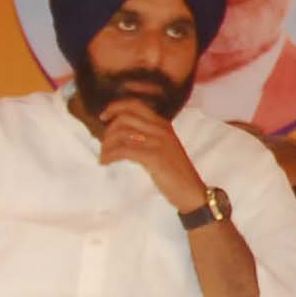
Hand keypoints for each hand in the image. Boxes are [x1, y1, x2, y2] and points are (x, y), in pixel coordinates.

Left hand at [96, 99, 210, 213]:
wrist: (191, 191)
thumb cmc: (176, 173)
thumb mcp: (164, 147)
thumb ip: (148, 136)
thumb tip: (121, 132)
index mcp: (163, 124)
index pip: (135, 105)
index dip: (115, 107)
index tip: (103, 117)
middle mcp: (161, 129)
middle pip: (124, 118)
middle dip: (108, 131)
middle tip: (104, 145)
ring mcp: (158, 142)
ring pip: (121, 133)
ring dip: (106, 145)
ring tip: (104, 156)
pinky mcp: (153, 157)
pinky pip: (123, 150)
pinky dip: (110, 155)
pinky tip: (105, 162)